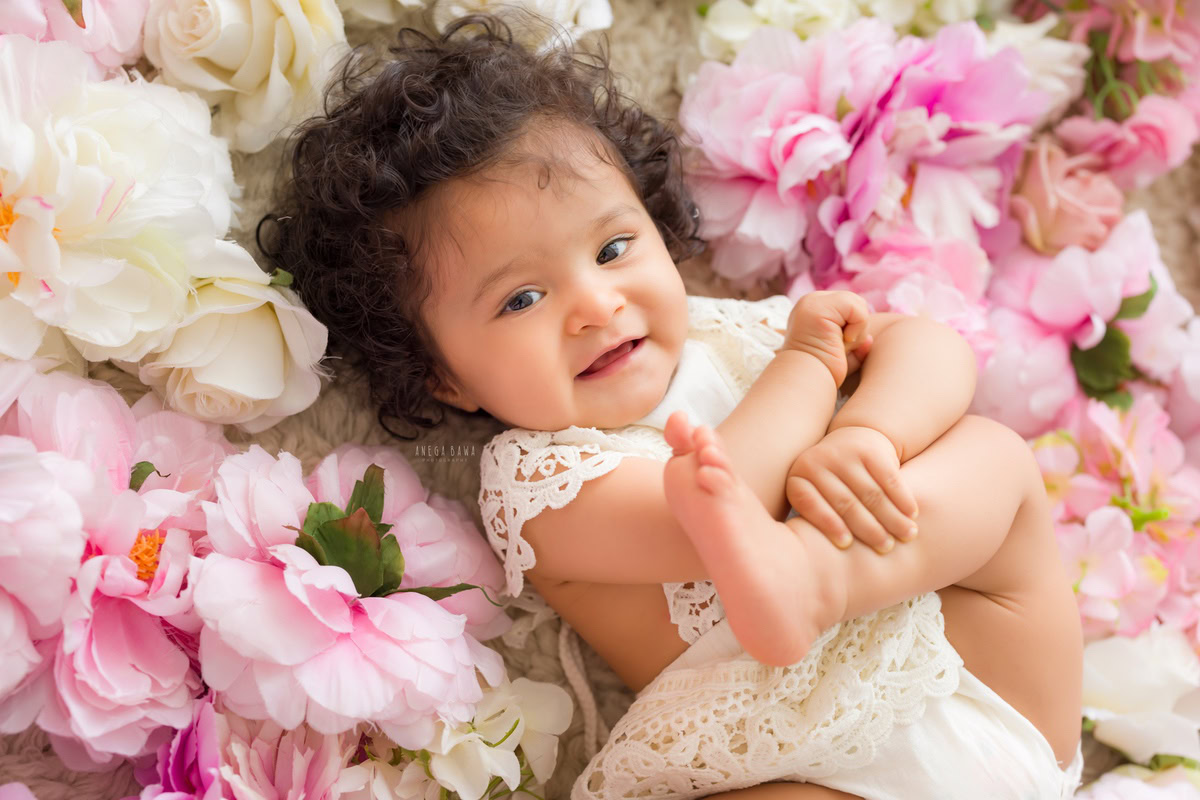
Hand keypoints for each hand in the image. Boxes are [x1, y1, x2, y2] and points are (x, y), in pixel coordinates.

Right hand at [783, 291, 872, 386]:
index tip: (838, 346)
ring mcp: (812, 302)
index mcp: (813, 310)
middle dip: (857, 327)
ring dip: (857, 330)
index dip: (854, 327)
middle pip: (856, 301)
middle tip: (840, 347)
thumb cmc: (825, 374)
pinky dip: (857, 327)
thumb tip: (869, 339)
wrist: (807, 383)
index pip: (849, 306)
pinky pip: (857, 308)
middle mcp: (810, 302)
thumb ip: (856, 344)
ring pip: (857, 303)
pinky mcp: (818, 307)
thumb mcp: (843, 354)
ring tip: (838, 345)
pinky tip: (841, 341)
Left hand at [785, 426, 918, 553]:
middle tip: (886, 548)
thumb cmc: (832, 484)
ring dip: (892, 517)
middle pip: (846, 502)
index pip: (811, 504)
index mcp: (799, 479)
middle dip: (869, 528)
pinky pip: (889, 478)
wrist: (852, 440)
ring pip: (871, 493)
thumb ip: (815, 522)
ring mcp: (845, 453)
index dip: (828, 525)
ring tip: (907, 535)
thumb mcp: (816, 496)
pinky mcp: (871, 449)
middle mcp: (818, 462)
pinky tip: (912, 514)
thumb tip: (824, 563)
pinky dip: (902, 498)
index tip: (846, 545)